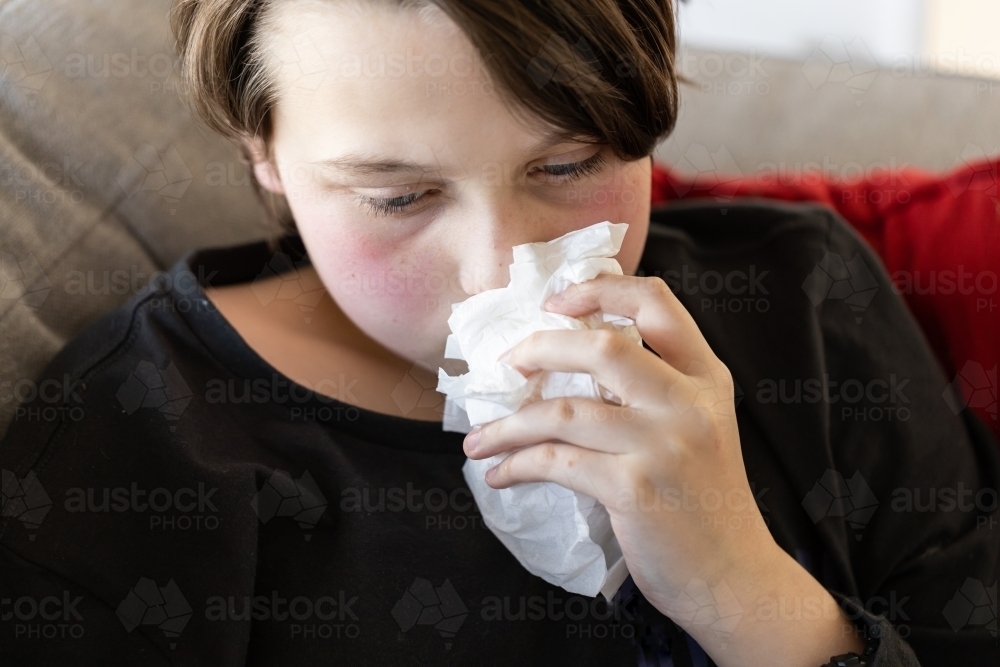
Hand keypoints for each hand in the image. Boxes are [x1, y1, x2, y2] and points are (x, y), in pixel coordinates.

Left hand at [463, 274, 863, 665]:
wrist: (735, 577)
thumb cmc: (706, 502)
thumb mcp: (700, 428)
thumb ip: (658, 388)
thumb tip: (573, 359)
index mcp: (706, 379)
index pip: (657, 304)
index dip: (601, 288)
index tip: (555, 300)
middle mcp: (688, 403)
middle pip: (602, 346)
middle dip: (540, 348)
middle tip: (506, 365)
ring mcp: (662, 445)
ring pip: (564, 412)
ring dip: (508, 424)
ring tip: (479, 439)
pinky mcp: (635, 489)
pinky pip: (556, 462)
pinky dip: (516, 465)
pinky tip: (500, 474)